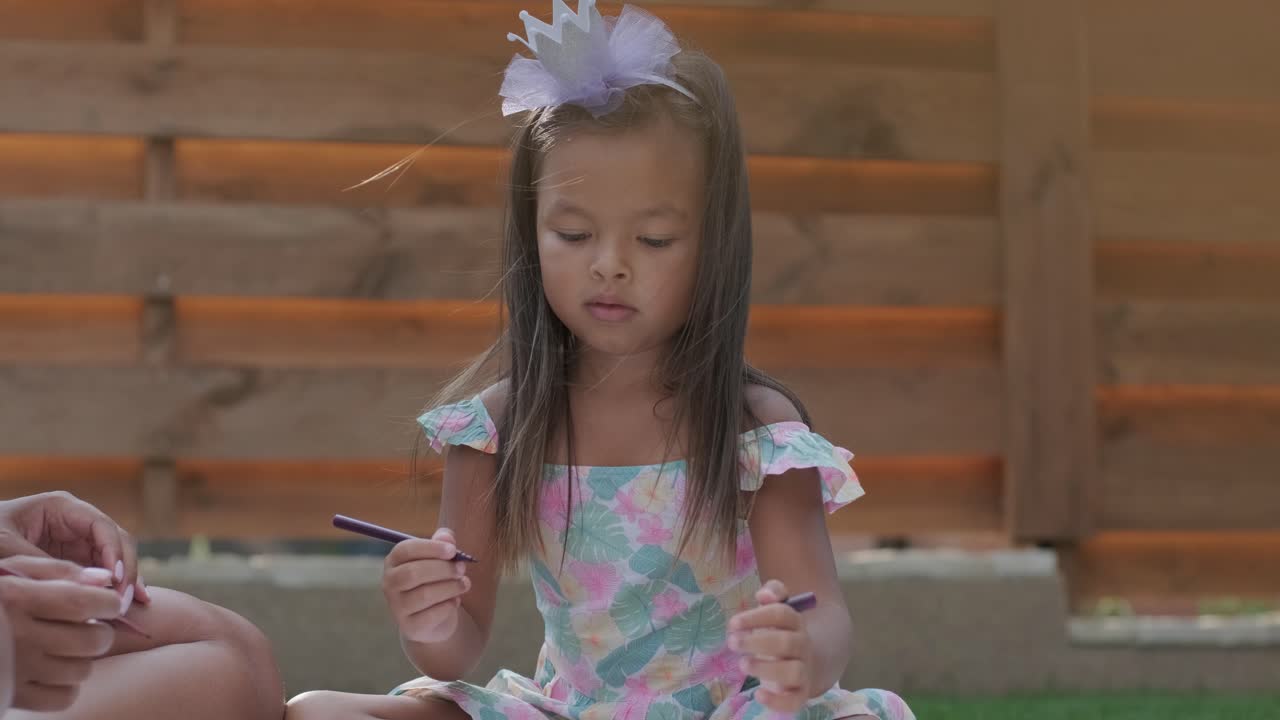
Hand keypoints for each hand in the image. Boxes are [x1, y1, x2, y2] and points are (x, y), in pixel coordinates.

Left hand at [0, 491, 148, 606]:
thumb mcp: (7, 548)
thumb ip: (46, 566)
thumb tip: (88, 588)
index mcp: (62, 507)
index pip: (103, 527)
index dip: (115, 553)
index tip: (115, 581)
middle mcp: (74, 523)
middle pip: (115, 543)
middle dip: (125, 570)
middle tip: (126, 601)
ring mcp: (74, 543)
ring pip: (112, 560)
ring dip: (123, 583)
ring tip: (132, 608)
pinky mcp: (71, 563)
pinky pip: (97, 575)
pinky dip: (109, 591)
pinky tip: (122, 608)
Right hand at [0, 555, 121, 711]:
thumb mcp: (11, 572)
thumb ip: (57, 570)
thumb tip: (105, 578)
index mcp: (18, 599)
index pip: (83, 602)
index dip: (108, 602)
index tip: (107, 602)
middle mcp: (19, 636)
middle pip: (93, 641)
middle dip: (101, 632)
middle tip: (87, 627)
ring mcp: (16, 669)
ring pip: (83, 670)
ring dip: (83, 658)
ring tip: (66, 647)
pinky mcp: (13, 696)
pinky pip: (64, 697)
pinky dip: (68, 685)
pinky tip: (54, 670)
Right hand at [381, 528, 469, 643]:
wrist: (435, 617)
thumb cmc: (435, 580)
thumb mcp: (440, 558)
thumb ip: (443, 543)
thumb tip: (447, 537)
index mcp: (394, 561)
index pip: (405, 550)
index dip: (430, 548)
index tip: (453, 550)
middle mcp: (390, 584)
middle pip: (413, 573)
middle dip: (442, 569)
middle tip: (462, 568)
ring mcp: (397, 607)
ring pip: (424, 595)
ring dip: (450, 587)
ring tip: (465, 584)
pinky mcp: (409, 627)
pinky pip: (431, 615)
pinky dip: (449, 606)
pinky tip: (456, 601)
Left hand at [728, 579, 812, 713]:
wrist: (807, 662)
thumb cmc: (781, 632)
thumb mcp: (776, 610)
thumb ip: (773, 593)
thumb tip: (764, 594)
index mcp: (795, 622)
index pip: (782, 614)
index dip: (757, 617)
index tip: (733, 623)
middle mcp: (802, 645)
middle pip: (786, 642)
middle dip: (757, 641)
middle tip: (732, 642)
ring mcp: (803, 670)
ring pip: (793, 671)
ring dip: (766, 668)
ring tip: (743, 664)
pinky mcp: (800, 693)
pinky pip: (795, 700)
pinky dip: (778, 700)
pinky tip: (759, 694)